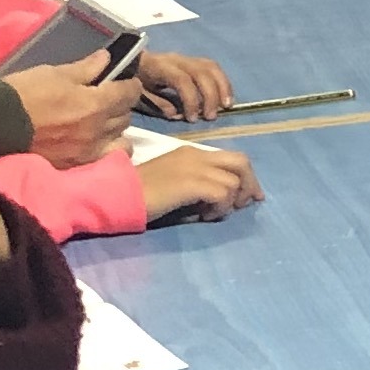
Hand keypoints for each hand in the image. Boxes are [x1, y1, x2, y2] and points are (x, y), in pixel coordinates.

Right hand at [8, 60, 141, 164]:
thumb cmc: (26, 92)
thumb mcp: (55, 73)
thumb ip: (86, 69)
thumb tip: (107, 59)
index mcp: (96, 103)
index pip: (129, 94)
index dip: (131, 85)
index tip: (127, 81)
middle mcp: (98, 129)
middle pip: (125, 117)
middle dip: (122, 106)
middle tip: (111, 99)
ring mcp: (88, 150)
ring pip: (120, 141)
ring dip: (117, 130)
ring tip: (104, 123)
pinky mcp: (75, 164)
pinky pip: (103, 158)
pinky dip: (105, 149)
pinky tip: (94, 142)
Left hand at [136, 50, 231, 119]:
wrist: (132, 59)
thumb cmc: (135, 79)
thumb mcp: (139, 93)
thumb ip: (158, 103)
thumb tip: (176, 113)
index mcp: (160, 67)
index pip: (182, 80)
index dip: (191, 100)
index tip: (192, 119)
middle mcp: (177, 59)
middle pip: (202, 73)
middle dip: (210, 96)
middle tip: (211, 116)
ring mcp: (187, 58)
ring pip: (211, 68)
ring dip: (222, 87)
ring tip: (226, 106)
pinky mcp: (194, 61)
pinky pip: (213, 68)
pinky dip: (222, 83)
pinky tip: (225, 98)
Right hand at [138, 145, 260, 222]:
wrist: (119, 193)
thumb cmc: (141, 192)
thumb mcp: (174, 183)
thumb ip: (198, 184)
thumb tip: (222, 199)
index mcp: (192, 153)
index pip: (231, 158)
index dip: (245, 177)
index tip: (248, 197)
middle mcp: (196, 155)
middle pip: (241, 161)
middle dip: (249, 184)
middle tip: (244, 205)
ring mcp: (194, 167)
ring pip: (234, 181)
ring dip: (229, 202)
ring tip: (211, 214)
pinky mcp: (191, 183)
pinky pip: (222, 193)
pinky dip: (220, 208)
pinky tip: (205, 216)